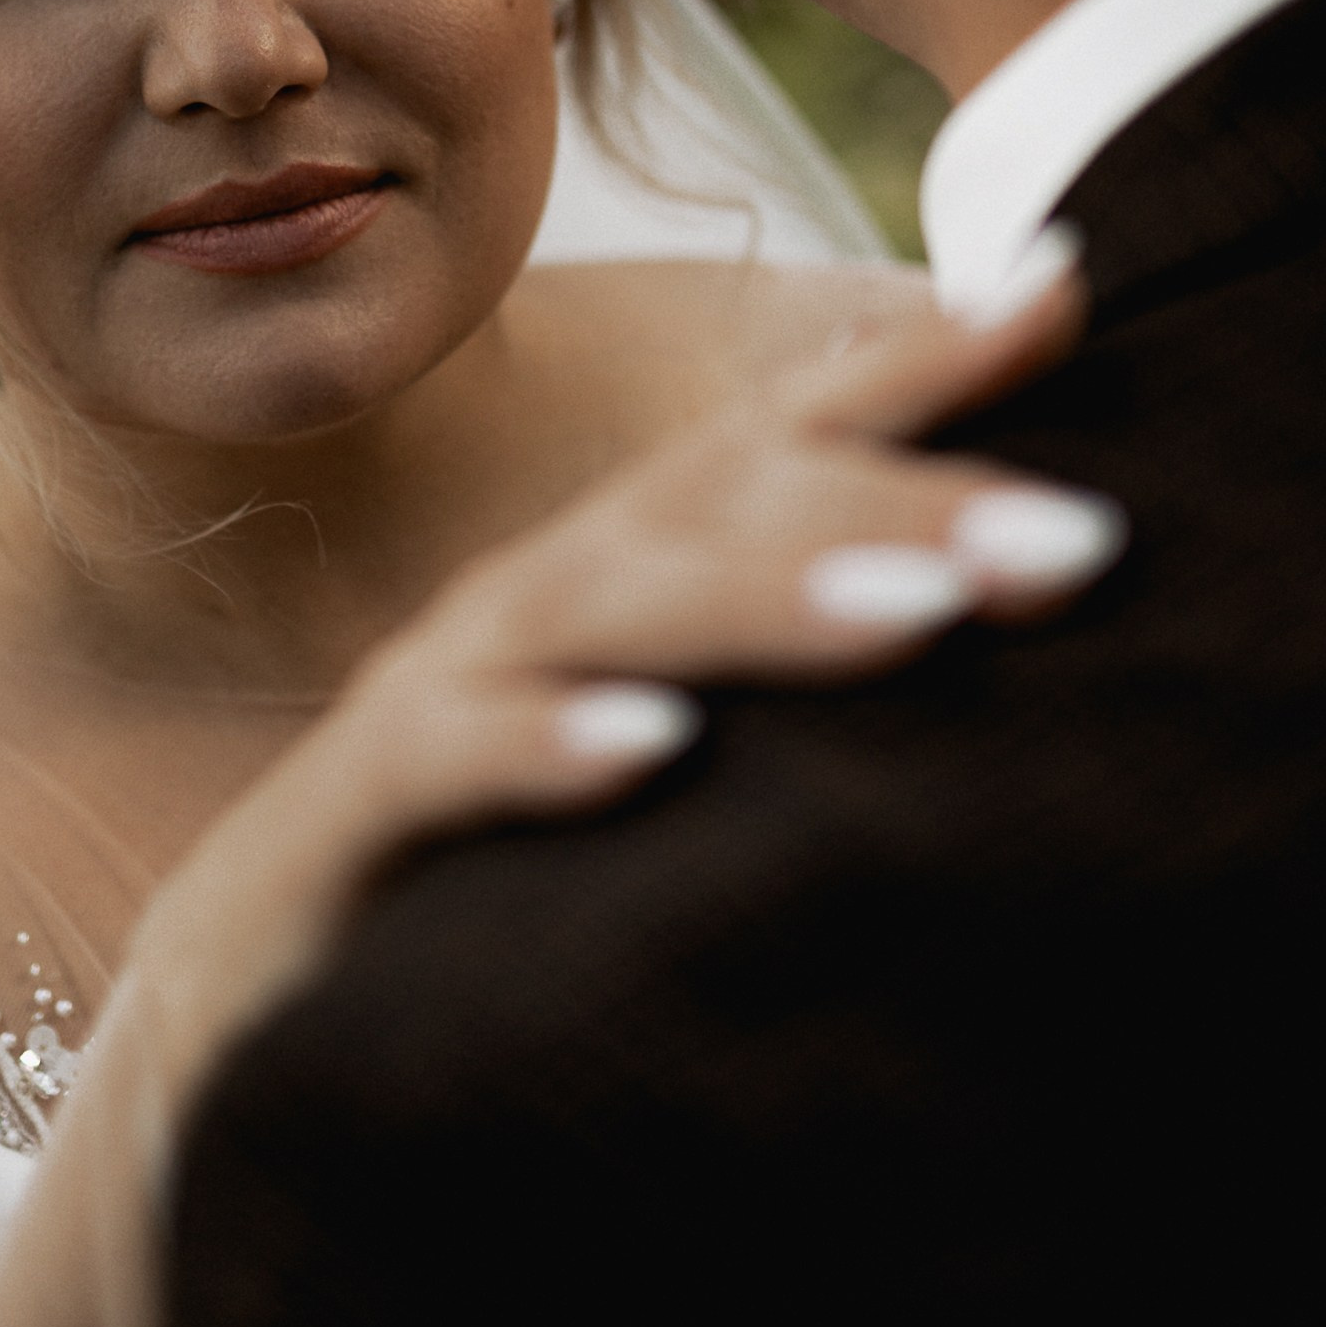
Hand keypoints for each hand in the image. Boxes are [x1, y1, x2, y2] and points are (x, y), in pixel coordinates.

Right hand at [121, 232, 1121, 1110]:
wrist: (242, 1040)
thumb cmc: (503, 892)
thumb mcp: (684, 780)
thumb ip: (815, 709)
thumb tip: (1009, 642)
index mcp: (634, 578)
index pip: (784, 439)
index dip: (917, 359)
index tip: (1068, 286)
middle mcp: (543, 604)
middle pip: (725, 507)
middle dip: (904, 502)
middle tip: (1083, 537)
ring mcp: (439, 697)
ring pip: (605, 610)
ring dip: (766, 602)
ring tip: (924, 618)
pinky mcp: (343, 823)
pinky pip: (443, 764)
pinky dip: (545, 746)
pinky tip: (655, 752)